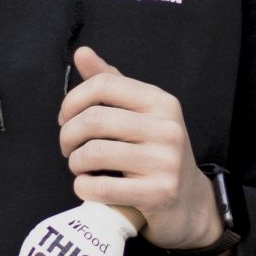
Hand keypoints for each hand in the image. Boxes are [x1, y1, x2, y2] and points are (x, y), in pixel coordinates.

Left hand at [58, 46, 225, 255]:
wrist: (189, 202)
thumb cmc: (157, 154)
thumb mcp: (142, 114)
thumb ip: (112, 84)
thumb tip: (82, 53)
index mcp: (161, 102)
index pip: (104, 84)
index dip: (73, 100)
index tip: (66, 118)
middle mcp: (167, 128)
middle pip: (93, 120)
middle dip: (68, 135)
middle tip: (68, 148)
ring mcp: (165, 161)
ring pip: (93, 154)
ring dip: (75, 163)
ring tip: (80, 166)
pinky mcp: (158, 193)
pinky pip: (101, 188)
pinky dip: (83, 187)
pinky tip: (86, 186)